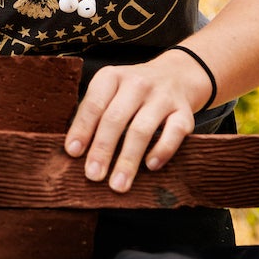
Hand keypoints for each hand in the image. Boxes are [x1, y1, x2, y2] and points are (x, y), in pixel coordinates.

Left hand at [63, 53, 213, 193]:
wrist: (176, 75)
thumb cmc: (132, 93)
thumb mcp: (110, 92)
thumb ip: (94, 115)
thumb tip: (74, 151)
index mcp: (112, 77)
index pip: (94, 104)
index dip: (82, 129)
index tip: (73, 153)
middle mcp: (137, 83)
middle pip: (116, 118)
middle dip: (102, 150)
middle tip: (93, 175)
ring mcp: (163, 97)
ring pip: (142, 129)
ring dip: (128, 159)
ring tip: (118, 184)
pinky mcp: (184, 112)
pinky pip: (174, 132)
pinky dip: (162, 150)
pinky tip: (150, 166)